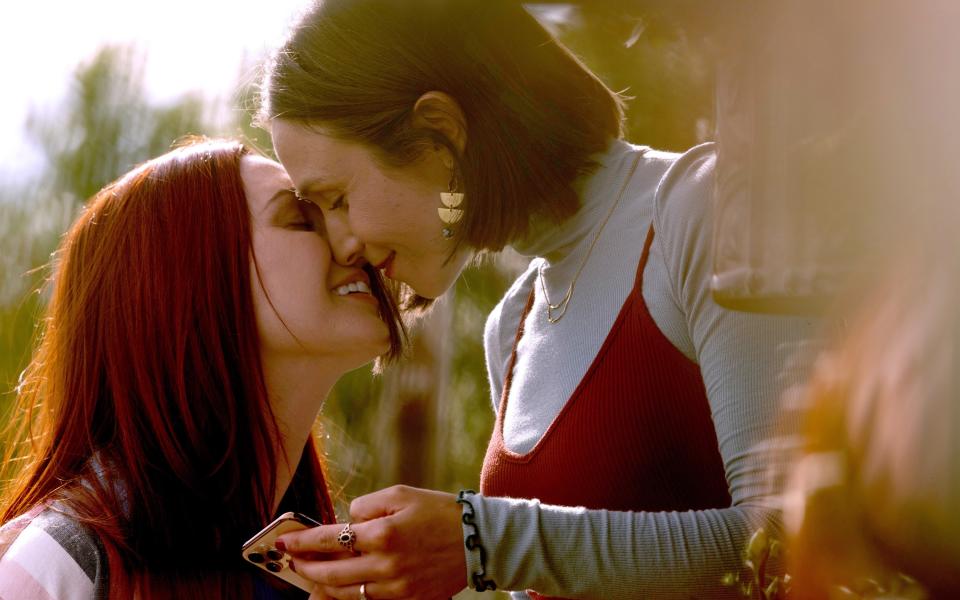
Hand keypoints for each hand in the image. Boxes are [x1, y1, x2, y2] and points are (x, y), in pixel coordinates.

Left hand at [279, 485, 466, 599]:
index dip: (301, 542)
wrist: (479, 540)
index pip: (328, 541)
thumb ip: (366, 506)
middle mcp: (386, 564)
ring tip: (310, 576)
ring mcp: (396, 587)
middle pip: (330, 574)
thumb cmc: (439, 511)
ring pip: (344, 594)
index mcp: (383, 533)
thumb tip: (344, 521)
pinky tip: (338, 587)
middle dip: (305, 568)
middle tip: (292, 561)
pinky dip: (348, 596)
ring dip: (321, 586)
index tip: (284, 542)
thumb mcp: (401, 494)